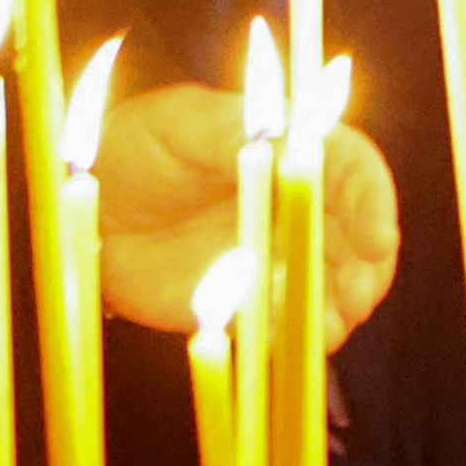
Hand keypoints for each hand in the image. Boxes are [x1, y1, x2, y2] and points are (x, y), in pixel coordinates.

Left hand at [92, 83, 403, 332]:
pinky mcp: (251, 301)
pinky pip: (292, 321)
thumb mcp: (178, 125)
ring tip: (329, 325)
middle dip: (368, 266)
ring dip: (343, 305)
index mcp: (289, 150)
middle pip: (358, 234)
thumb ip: (231, 133)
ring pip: (334, 283)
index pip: (352, 169)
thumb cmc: (133, 147)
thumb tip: (284, 142)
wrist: (88, 210)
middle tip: (357, 295)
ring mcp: (276, 254)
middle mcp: (295, 204)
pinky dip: (304, 334)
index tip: (378, 236)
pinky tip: (302, 341)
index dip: (373, 201)